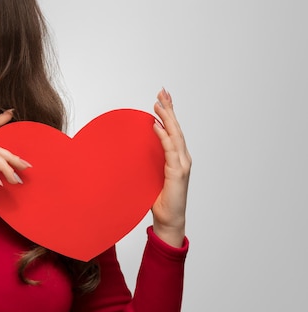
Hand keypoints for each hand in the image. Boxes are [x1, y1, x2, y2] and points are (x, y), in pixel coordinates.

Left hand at [151, 88, 191, 246]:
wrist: (168, 220)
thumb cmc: (158, 199)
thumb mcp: (148, 175)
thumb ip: (145, 161)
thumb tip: (129, 149)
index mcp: (177, 157)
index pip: (173, 130)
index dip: (169, 113)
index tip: (161, 97)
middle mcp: (182, 158)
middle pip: (176, 128)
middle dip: (169, 109)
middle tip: (163, 91)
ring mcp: (182, 165)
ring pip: (175, 135)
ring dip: (167, 118)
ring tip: (159, 104)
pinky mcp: (177, 173)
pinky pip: (170, 151)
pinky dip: (164, 137)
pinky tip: (157, 126)